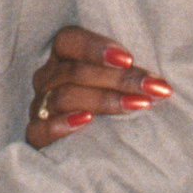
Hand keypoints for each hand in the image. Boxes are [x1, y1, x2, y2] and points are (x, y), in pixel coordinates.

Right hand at [23, 25, 170, 146]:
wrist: (100, 151)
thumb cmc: (117, 98)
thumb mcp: (121, 78)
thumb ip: (129, 68)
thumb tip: (158, 72)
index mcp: (63, 55)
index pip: (68, 40)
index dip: (95, 48)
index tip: (129, 59)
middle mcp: (47, 78)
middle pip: (74, 72)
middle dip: (118, 79)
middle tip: (152, 87)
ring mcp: (40, 106)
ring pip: (63, 97)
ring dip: (103, 100)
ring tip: (137, 105)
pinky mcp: (35, 136)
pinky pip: (38, 130)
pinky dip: (60, 125)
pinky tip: (85, 122)